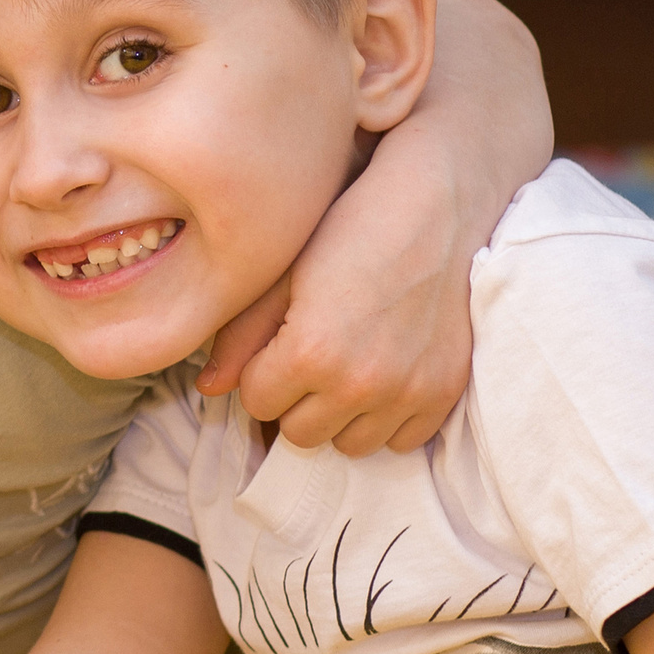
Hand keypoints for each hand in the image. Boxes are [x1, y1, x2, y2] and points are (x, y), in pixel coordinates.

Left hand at [198, 141, 474, 453]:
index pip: (256, 402)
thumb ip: (241, 336)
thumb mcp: (282, 273)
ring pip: (350, 445)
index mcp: (310, 354)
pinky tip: (385, 374)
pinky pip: (403, 441)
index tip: (277, 344)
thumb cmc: (350, 229)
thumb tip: (209, 388)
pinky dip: (389, 418)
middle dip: (295, 400)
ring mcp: (407, 393)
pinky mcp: (444, 392)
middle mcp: (359, 384)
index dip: (261, 372)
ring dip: (341, 415)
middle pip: (300, 433)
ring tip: (347, 366)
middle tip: (311, 356)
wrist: (437, 209)